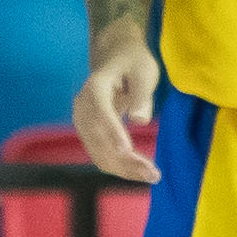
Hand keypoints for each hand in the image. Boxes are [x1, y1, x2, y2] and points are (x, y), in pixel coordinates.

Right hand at [73, 24, 162, 184]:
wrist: (115, 59)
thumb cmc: (134, 63)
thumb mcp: (144, 71)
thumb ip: (142, 95)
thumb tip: (139, 121)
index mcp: (95, 88)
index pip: (101, 112)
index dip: (112, 132)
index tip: (127, 151)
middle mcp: (82, 107)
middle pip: (99, 139)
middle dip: (125, 160)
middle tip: (154, 174)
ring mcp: (83, 123)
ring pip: (98, 153)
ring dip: (123, 169)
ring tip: (152, 177)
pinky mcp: (89, 134)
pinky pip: (100, 155)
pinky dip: (119, 167)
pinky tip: (139, 172)